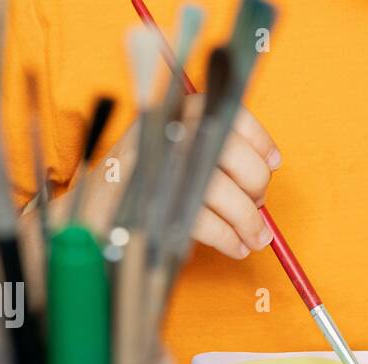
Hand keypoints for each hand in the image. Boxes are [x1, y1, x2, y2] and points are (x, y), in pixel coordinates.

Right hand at [73, 101, 280, 260]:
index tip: (272, 164)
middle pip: (228, 151)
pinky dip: (226, 237)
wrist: (95, 208)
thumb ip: (217, 156)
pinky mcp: (147, 198)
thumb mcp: (181, 156)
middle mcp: (166, 131)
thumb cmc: (148, 184)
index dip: (257, 139)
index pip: (228, 113)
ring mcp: (154, 163)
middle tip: (259, 208)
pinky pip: (201, 219)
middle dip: (254, 185)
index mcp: (178, 112)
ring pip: (217, 188)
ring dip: (246, 219)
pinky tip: (235, 246)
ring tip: (254, 238)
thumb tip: (263, 178)